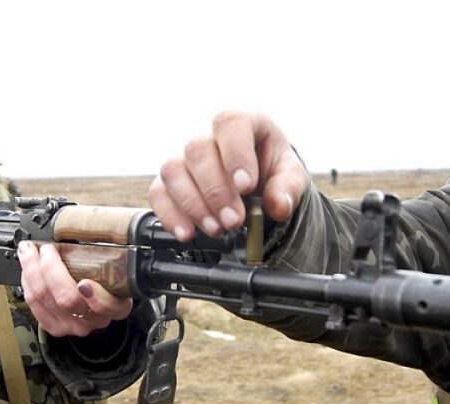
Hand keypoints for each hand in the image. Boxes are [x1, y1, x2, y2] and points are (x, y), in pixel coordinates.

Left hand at [17, 241, 133, 336]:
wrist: (96, 291)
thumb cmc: (104, 271)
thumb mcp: (115, 257)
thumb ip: (108, 246)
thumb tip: (95, 222)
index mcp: (117, 305)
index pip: (108, 305)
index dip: (95, 295)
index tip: (85, 282)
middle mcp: (96, 319)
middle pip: (68, 300)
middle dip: (50, 269)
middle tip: (47, 249)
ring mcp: (75, 325)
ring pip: (46, 299)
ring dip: (33, 271)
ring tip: (30, 251)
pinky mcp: (56, 326)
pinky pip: (35, 305)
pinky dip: (27, 284)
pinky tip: (28, 269)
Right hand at [149, 111, 308, 241]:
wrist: (260, 185)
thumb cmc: (273, 172)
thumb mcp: (291, 176)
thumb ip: (288, 189)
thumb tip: (278, 206)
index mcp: (244, 123)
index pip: (230, 123)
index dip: (235, 153)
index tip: (246, 186)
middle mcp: (209, 136)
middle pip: (197, 150)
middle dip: (216, 191)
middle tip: (235, 221)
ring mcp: (186, 158)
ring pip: (173, 170)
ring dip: (193, 204)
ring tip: (217, 229)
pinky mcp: (171, 182)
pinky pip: (159, 193)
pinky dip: (171, 215)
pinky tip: (188, 233)